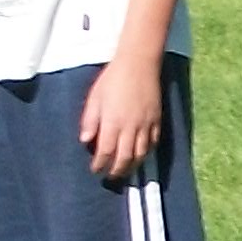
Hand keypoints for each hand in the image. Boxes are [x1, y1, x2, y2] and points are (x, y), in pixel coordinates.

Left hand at [78, 52, 160, 179]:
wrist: (139, 63)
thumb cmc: (113, 78)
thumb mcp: (95, 97)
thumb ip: (90, 121)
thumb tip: (85, 141)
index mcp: (112, 122)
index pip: (105, 152)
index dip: (99, 164)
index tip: (95, 170)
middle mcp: (130, 128)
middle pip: (124, 158)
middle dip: (116, 171)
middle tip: (110, 177)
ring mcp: (146, 125)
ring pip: (140, 155)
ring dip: (132, 166)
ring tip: (125, 170)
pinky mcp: (157, 120)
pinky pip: (153, 143)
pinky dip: (146, 153)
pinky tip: (140, 155)